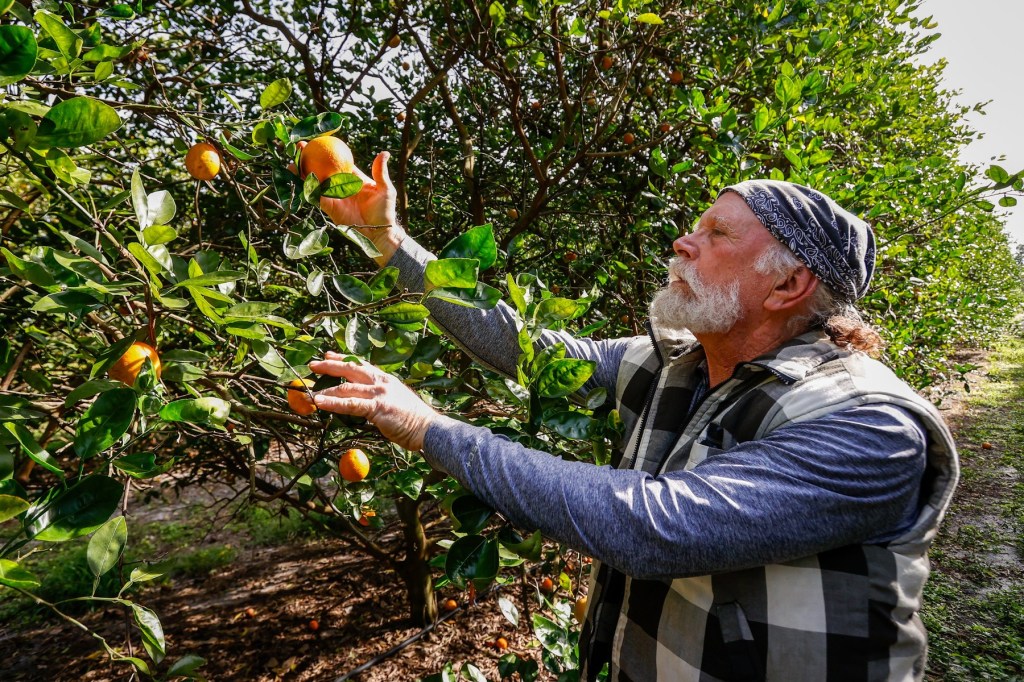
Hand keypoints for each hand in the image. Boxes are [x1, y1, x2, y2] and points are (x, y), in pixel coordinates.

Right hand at [293, 147, 403, 264]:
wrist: (380, 232)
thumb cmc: (385, 210)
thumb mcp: (385, 188)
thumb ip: (380, 172)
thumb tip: (384, 153)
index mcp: (351, 179)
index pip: (336, 162)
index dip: (327, 152)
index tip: (317, 141)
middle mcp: (339, 187)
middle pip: (320, 170)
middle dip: (308, 159)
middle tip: (299, 147)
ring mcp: (333, 197)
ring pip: (314, 183)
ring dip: (302, 173)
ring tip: (291, 163)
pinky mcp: (330, 208)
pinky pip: (317, 197)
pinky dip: (308, 188)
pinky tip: (300, 179)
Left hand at [308, 352, 437, 450]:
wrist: (427, 428)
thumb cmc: (414, 418)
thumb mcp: (397, 399)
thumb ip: (381, 396)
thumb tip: (366, 400)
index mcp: (386, 379)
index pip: (361, 364)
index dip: (344, 359)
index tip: (329, 355)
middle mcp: (381, 382)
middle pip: (351, 368)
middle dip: (330, 366)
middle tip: (314, 364)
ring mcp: (379, 393)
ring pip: (347, 387)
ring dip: (328, 390)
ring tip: (312, 393)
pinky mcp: (377, 407)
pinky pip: (351, 404)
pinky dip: (334, 403)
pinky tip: (322, 403)